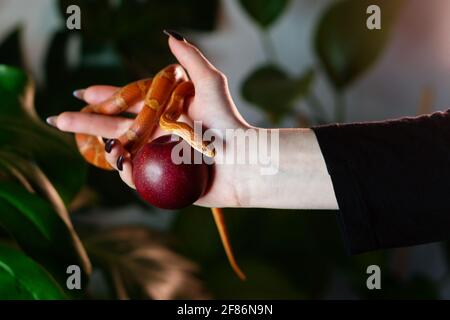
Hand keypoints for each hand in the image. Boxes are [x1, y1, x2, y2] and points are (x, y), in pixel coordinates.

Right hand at [48, 34, 250, 207]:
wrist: (241, 160)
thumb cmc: (228, 121)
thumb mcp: (210, 83)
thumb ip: (189, 59)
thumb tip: (169, 35)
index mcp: (167, 111)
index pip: (131, 101)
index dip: (107, 96)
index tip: (84, 93)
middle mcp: (160, 132)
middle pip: (118, 126)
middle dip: (88, 122)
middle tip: (59, 119)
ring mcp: (159, 155)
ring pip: (122, 150)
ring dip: (100, 145)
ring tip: (83, 139)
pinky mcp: (162, 177)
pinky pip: (137, 174)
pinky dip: (125, 169)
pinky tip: (117, 162)